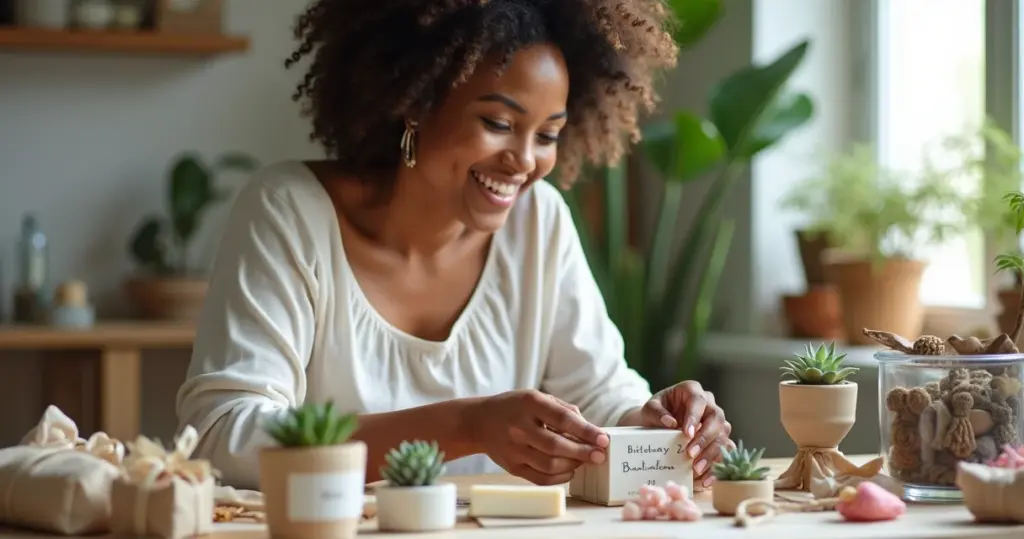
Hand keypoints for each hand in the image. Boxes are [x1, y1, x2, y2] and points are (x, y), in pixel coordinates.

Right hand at [465, 389, 608, 484]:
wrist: (479, 422)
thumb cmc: (515, 407)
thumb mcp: (537, 397)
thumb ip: (563, 409)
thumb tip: (588, 427)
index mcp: (529, 404)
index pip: (563, 419)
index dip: (586, 431)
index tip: (604, 440)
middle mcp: (520, 427)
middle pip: (557, 446)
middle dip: (583, 453)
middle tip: (600, 456)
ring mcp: (514, 449)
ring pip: (550, 465)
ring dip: (573, 465)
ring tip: (585, 460)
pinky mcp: (512, 467)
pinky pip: (541, 478)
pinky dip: (561, 477)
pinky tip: (570, 470)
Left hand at [639, 381, 733, 490]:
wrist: (659, 423)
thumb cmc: (656, 413)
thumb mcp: (649, 409)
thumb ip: (656, 412)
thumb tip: (671, 423)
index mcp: (692, 390)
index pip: (698, 401)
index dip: (694, 417)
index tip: (687, 434)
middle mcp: (709, 403)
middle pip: (716, 418)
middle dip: (705, 439)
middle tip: (691, 455)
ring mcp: (717, 421)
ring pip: (723, 435)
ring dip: (712, 454)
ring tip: (696, 470)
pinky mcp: (720, 438)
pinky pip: (725, 451)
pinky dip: (717, 465)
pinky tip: (706, 479)